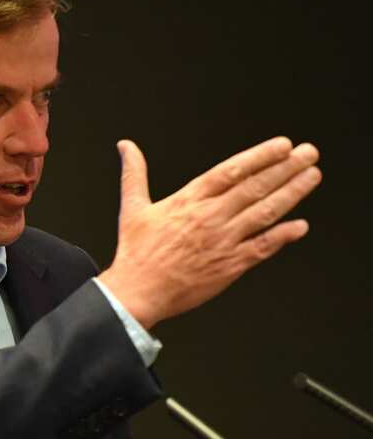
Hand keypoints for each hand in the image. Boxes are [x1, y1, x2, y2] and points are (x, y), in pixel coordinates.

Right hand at [97, 137, 320, 328]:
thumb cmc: (136, 253)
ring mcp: (223, 241)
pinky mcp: (230, 265)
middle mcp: (210, 217)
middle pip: (255, 187)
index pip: (231, 171)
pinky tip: (300, 226)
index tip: (282, 145)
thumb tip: (126, 146)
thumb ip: (134, 173)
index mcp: (188, 200)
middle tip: (308, 153)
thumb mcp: (133, 207)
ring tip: (311, 177)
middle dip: (286, 168)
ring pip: (265, 212)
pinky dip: (284, 236)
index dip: (260, 156)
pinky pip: (263, 247)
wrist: (137, 292)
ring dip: (292, 193)